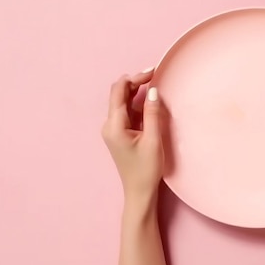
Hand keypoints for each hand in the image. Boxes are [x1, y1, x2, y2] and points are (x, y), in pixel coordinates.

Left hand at [101, 69, 163, 199]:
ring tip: (154, 85)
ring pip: (123, 102)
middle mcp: (109, 125)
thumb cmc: (146, 170)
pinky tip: (149, 101)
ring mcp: (113, 130)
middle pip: (119, 95)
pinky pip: (127, 112)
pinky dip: (137, 103)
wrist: (139, 192)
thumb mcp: (153, 140)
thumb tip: (153, 91)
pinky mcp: (119, 134)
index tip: (152, 72)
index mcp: (114, 126)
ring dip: (137, 92)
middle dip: (135, 82)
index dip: (134, 78)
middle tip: (155, 75)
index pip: (119, 92)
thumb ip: (152, 113)